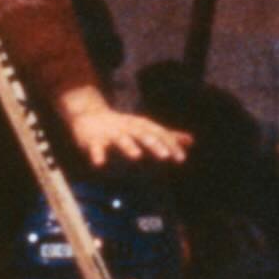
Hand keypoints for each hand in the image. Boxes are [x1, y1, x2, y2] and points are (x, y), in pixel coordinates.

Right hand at [60, 88, 191, 166]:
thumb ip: (166, 135)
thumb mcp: (144, 128)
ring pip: (120, 138)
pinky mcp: (93, 140)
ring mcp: (110, 133)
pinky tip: (100, 164)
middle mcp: (127, 127)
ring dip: (128, 146)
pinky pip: (95, 148)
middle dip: (153, 144)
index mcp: (140, 125)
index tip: (181, 158)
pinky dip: (97, 155)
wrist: (88, 114)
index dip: (169, 144)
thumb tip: (191, 141)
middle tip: (166, 157)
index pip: (158, 134)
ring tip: (136, 156)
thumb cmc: (121, 125)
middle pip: (142, 134)